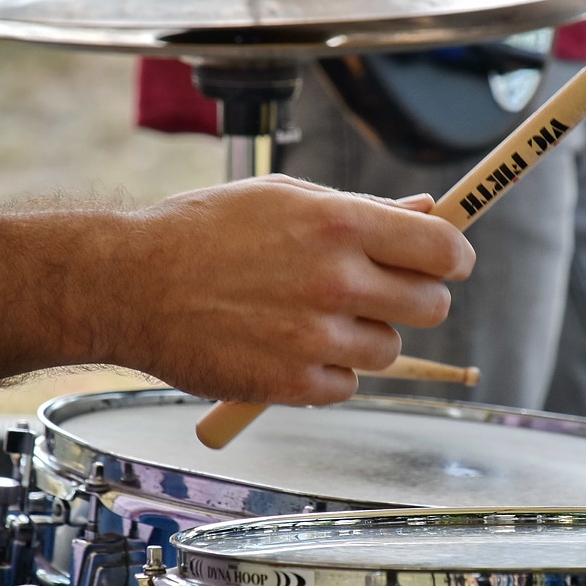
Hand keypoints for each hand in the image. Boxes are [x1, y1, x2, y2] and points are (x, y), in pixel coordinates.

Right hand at [0, 175, 474, 406]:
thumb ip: (362, 211)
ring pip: (388, 350)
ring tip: (314, 318)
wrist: (130, 285)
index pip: (443, 249)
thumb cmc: (203, 232)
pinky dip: (328, 372)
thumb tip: (429, 213)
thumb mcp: (284, 199)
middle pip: (431, 306)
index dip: (454, 257)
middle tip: (380, 292)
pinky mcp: (293, 386)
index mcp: (339, 224)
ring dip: (365, 337)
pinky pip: (347, 385)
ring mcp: (315, 339)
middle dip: (415, 298)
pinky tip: (288, 347)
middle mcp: (335, 281)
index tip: (448, 264)